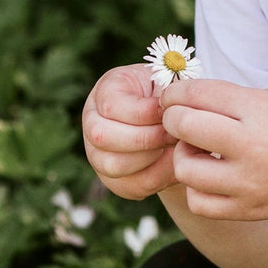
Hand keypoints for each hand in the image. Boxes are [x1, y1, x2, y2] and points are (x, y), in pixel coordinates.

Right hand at [82, 64, 176, 198]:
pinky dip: (156, 178)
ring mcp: (98, 154)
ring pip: (113, 165)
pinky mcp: (114, 180)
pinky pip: (130, 186)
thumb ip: (166, 92)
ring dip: (150, 158)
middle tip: (174, 134)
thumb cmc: (169, 94)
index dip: (144, 112)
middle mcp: (92, 123)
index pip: (111, 106)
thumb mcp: (167, 81)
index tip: (170, 111)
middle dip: (146, 138)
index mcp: (105, 91)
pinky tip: (174, 162)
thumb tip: (170, 111)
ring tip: (175, 148)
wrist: (171, 117)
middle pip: (103, 137)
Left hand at [160, 80, 267, 221]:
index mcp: (260, 111)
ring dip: (184, 155)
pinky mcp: (247, 210)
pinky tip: (210, 176)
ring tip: (199, 150)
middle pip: (184, 126)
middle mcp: (252, 147)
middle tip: (180, 118)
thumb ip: (234, 97)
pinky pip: (198, 202)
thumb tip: (186, 96)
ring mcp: (248, 183)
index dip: (176, 92)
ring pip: (185, 168)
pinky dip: (197, 187)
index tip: (174, 95)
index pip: (199, 94)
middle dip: (173, 118)